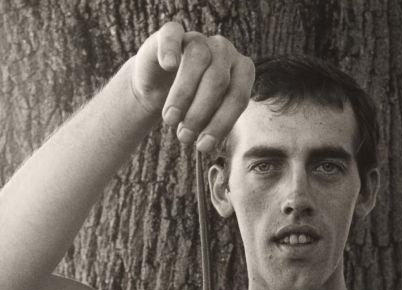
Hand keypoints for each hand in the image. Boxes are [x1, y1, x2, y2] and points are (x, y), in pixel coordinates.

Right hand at [127, 21, 253, 152]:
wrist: (158, 82)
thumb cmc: (190, 102)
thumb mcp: (207, 114)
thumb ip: (213, 123)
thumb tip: (208, 145)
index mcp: (243, 71)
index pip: (238, 98)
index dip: (221, 123)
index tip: (203, 146)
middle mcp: (225, 51)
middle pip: (219, 81)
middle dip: (200, 113)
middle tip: (184, 137)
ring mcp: (200, 38)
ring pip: (198, 61)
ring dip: (183, 94)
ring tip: (170, 120)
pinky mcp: (173, 32)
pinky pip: (173, 34)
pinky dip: (170, 50)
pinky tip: (169, 65)